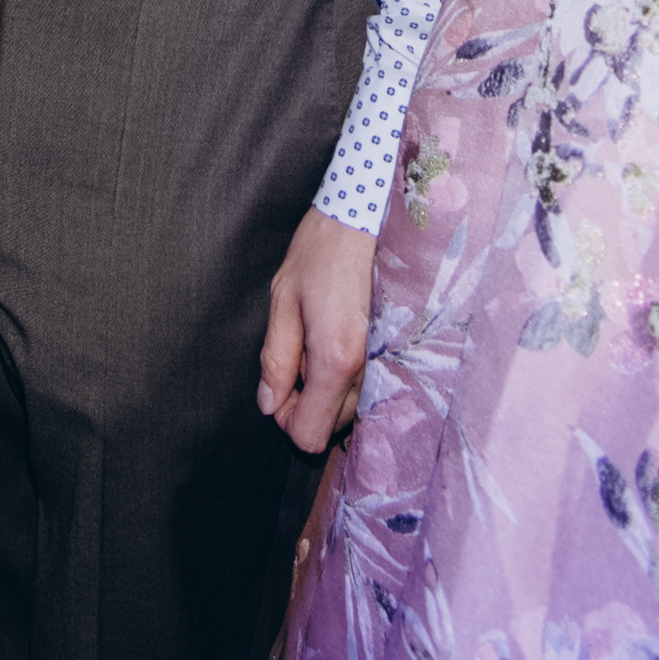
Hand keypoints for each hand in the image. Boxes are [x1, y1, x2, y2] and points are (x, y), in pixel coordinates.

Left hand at [252, 208, 375, 458]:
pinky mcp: (390, 355)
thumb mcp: (282, 302)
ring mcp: (383, 365)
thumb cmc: (319, 254)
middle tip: (294, 357)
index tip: (278, 383)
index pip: (309, 436)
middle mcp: (364, 372)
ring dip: (323, 392)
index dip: (285, 419)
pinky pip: (362, 390)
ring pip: (347, 412)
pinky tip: (332, 344)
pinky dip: (342, 380)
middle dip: (303, 405)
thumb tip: (268, 404)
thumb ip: (275, 359)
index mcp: (335, 361)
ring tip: (314, 344)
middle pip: (330, 429)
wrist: (363, 223)